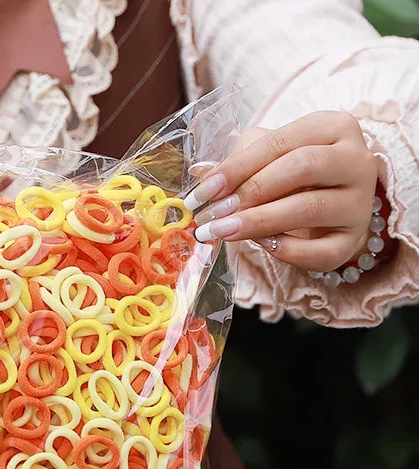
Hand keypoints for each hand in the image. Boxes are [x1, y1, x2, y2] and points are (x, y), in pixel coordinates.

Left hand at [184, 111, 377, 272]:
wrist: (327, 213)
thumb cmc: (293, 179)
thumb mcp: (266, 160)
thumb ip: (237, 163)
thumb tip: (200, 173)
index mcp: (333, 128)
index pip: (280, 142)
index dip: (237, 168)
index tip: (203, 192)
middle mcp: (356, 160)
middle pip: (301, 168)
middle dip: (249, 193)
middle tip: (212, 214)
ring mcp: (359, 202)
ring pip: (310, 208)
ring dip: (259, 222)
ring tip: (223, 231)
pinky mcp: (354, 239)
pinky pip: (320, 250)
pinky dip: (287, 250)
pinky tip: (261, 245)